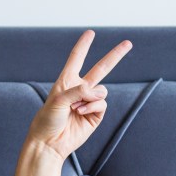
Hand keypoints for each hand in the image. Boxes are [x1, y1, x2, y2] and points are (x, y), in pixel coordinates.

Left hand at [25, 30, 131, 161]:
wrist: (50, 142)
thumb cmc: (47, 120)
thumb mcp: (58, 100)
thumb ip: (78, 90)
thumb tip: (99, 92)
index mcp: (66, 81)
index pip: (76, 59)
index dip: (83, 46)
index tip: (90, 33)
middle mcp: (79, 90)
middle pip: (101, 68)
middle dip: (115, 56)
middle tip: (128, 43)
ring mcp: (89, 102)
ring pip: (102, 90)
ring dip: (90, 97)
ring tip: (75, 108)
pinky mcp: (95, 115)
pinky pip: (102, 103)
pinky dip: (92, 106)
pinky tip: (80, 113)